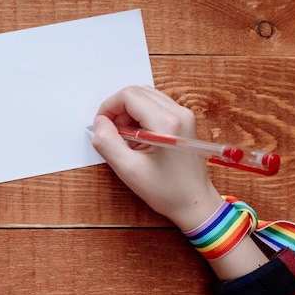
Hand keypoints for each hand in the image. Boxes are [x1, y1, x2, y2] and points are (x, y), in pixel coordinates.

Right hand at [91, 86, 222, 230]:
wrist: (195, 202)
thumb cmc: (166, 191)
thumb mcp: (128, 170)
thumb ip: (107, 143)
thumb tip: (99, 123)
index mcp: (166, 123)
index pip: (128, 95)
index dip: (108, 107)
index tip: (101, 126)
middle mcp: (178, 112)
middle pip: (137, 92)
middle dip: (117, 109)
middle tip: (112, 134)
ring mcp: (184, 114)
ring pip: (145, 96)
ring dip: (128, 112)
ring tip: (126, 138)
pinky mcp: (184, 120)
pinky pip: (155, 105)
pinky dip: (140, 115)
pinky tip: (138, 137)